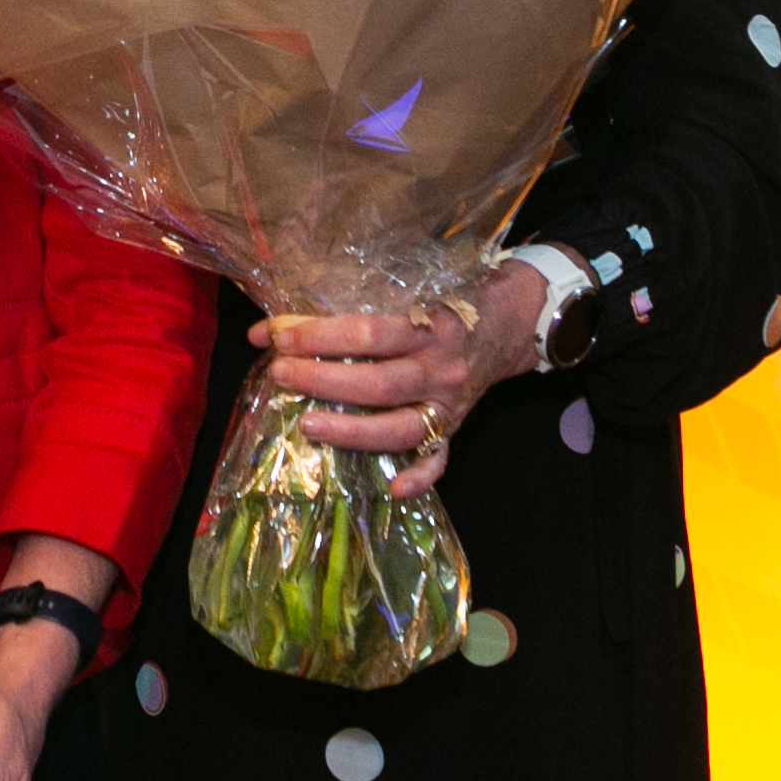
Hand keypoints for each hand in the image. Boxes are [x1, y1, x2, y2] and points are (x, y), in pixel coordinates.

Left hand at [252, 261, 542, 496]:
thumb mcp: (405, 291)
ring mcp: (450, 405)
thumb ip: (349, 308)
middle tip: (279, 373)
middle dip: (322, 380)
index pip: (367, 335)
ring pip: (399, 428)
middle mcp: (441, 369)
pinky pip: (439, 460)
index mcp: (428, 327)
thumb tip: (272, 327)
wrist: (509, 320)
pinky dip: (418, 478)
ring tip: (306, 424)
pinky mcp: (456, 429)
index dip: (318, 337)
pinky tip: (390, 489)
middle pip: (377, 384)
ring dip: (350, 430)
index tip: (276, 336)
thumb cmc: (445, 301)